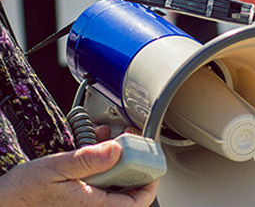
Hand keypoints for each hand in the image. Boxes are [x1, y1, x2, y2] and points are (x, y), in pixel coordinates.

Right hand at [0, 141, 157, 206]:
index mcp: (93, 206)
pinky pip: (99, 181)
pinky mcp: (79, 197)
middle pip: (128, 190)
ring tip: (108, 141)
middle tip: (130, 142)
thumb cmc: (23, 192)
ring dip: (115, 160)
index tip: (152, 163)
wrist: (2, 201)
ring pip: (114, 183)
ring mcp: (86, 203)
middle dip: (132, 163)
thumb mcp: (56, 168)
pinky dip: (100, 163)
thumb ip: (88, 159)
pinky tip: (92, 146)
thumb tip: (117, 149)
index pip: (136, 203)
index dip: (150, 184)